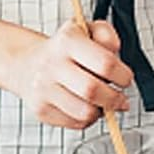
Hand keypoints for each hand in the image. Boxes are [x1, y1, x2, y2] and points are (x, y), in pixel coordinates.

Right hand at [8, 19, 133, 129]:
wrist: (27, 65)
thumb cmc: (64, 50)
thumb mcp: (85, 30)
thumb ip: (105, 34)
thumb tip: (114, 49)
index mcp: (67, 40)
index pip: (105, 63)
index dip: (123, 75)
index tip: (125, 79)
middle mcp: (51, 63)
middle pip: (93, 90)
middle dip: (115, 99)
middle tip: (120, 98)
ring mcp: (43, 88)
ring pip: (86, 112)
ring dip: (101, 111)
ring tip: (100, 102)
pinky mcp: (41, 109)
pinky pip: (76, 123)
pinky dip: (87, 119)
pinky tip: (84, 106)